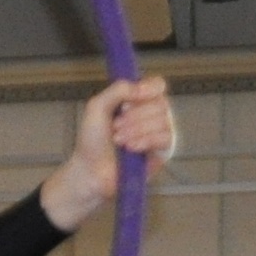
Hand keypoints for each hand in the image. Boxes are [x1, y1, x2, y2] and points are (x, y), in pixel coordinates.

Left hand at [41, 74, 172, 228]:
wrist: (90, 170)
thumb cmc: (92, 141)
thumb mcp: (97, 106)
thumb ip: (118, 89)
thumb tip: (140, 88)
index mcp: (138, 102)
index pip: (157, 85)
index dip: (149, 88)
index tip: (134, 96)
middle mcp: (152, 115)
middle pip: (160, 103)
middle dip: (135, 116)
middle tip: (115, 127)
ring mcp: (159, 133)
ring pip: (163, 120)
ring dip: (137, 130)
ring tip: (119, 140)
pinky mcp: (162, 152)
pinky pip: (166, 138)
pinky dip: (146, 141)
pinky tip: (131, 148)